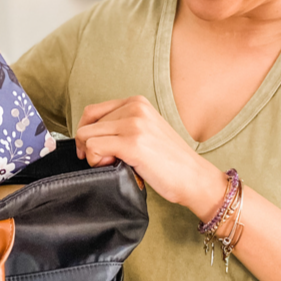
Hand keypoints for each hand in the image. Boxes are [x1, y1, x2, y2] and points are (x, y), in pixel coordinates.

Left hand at [74, 95, 226, 216]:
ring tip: (112, 164)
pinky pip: (94, 148)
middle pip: (87, 125)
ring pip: (86, 136)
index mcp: (137, 102)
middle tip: (106, 162)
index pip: (92, 112)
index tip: (92, 150)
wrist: (194, 178)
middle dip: (89, 147)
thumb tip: (87, 137)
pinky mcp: (132, 143)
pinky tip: (114, 167)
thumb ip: (120, 127)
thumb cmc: (168, 161)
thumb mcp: (143, 132)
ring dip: (92, 155)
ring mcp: (134, 124)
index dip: (86, 133)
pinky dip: (96, 161)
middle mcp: (135, 108)